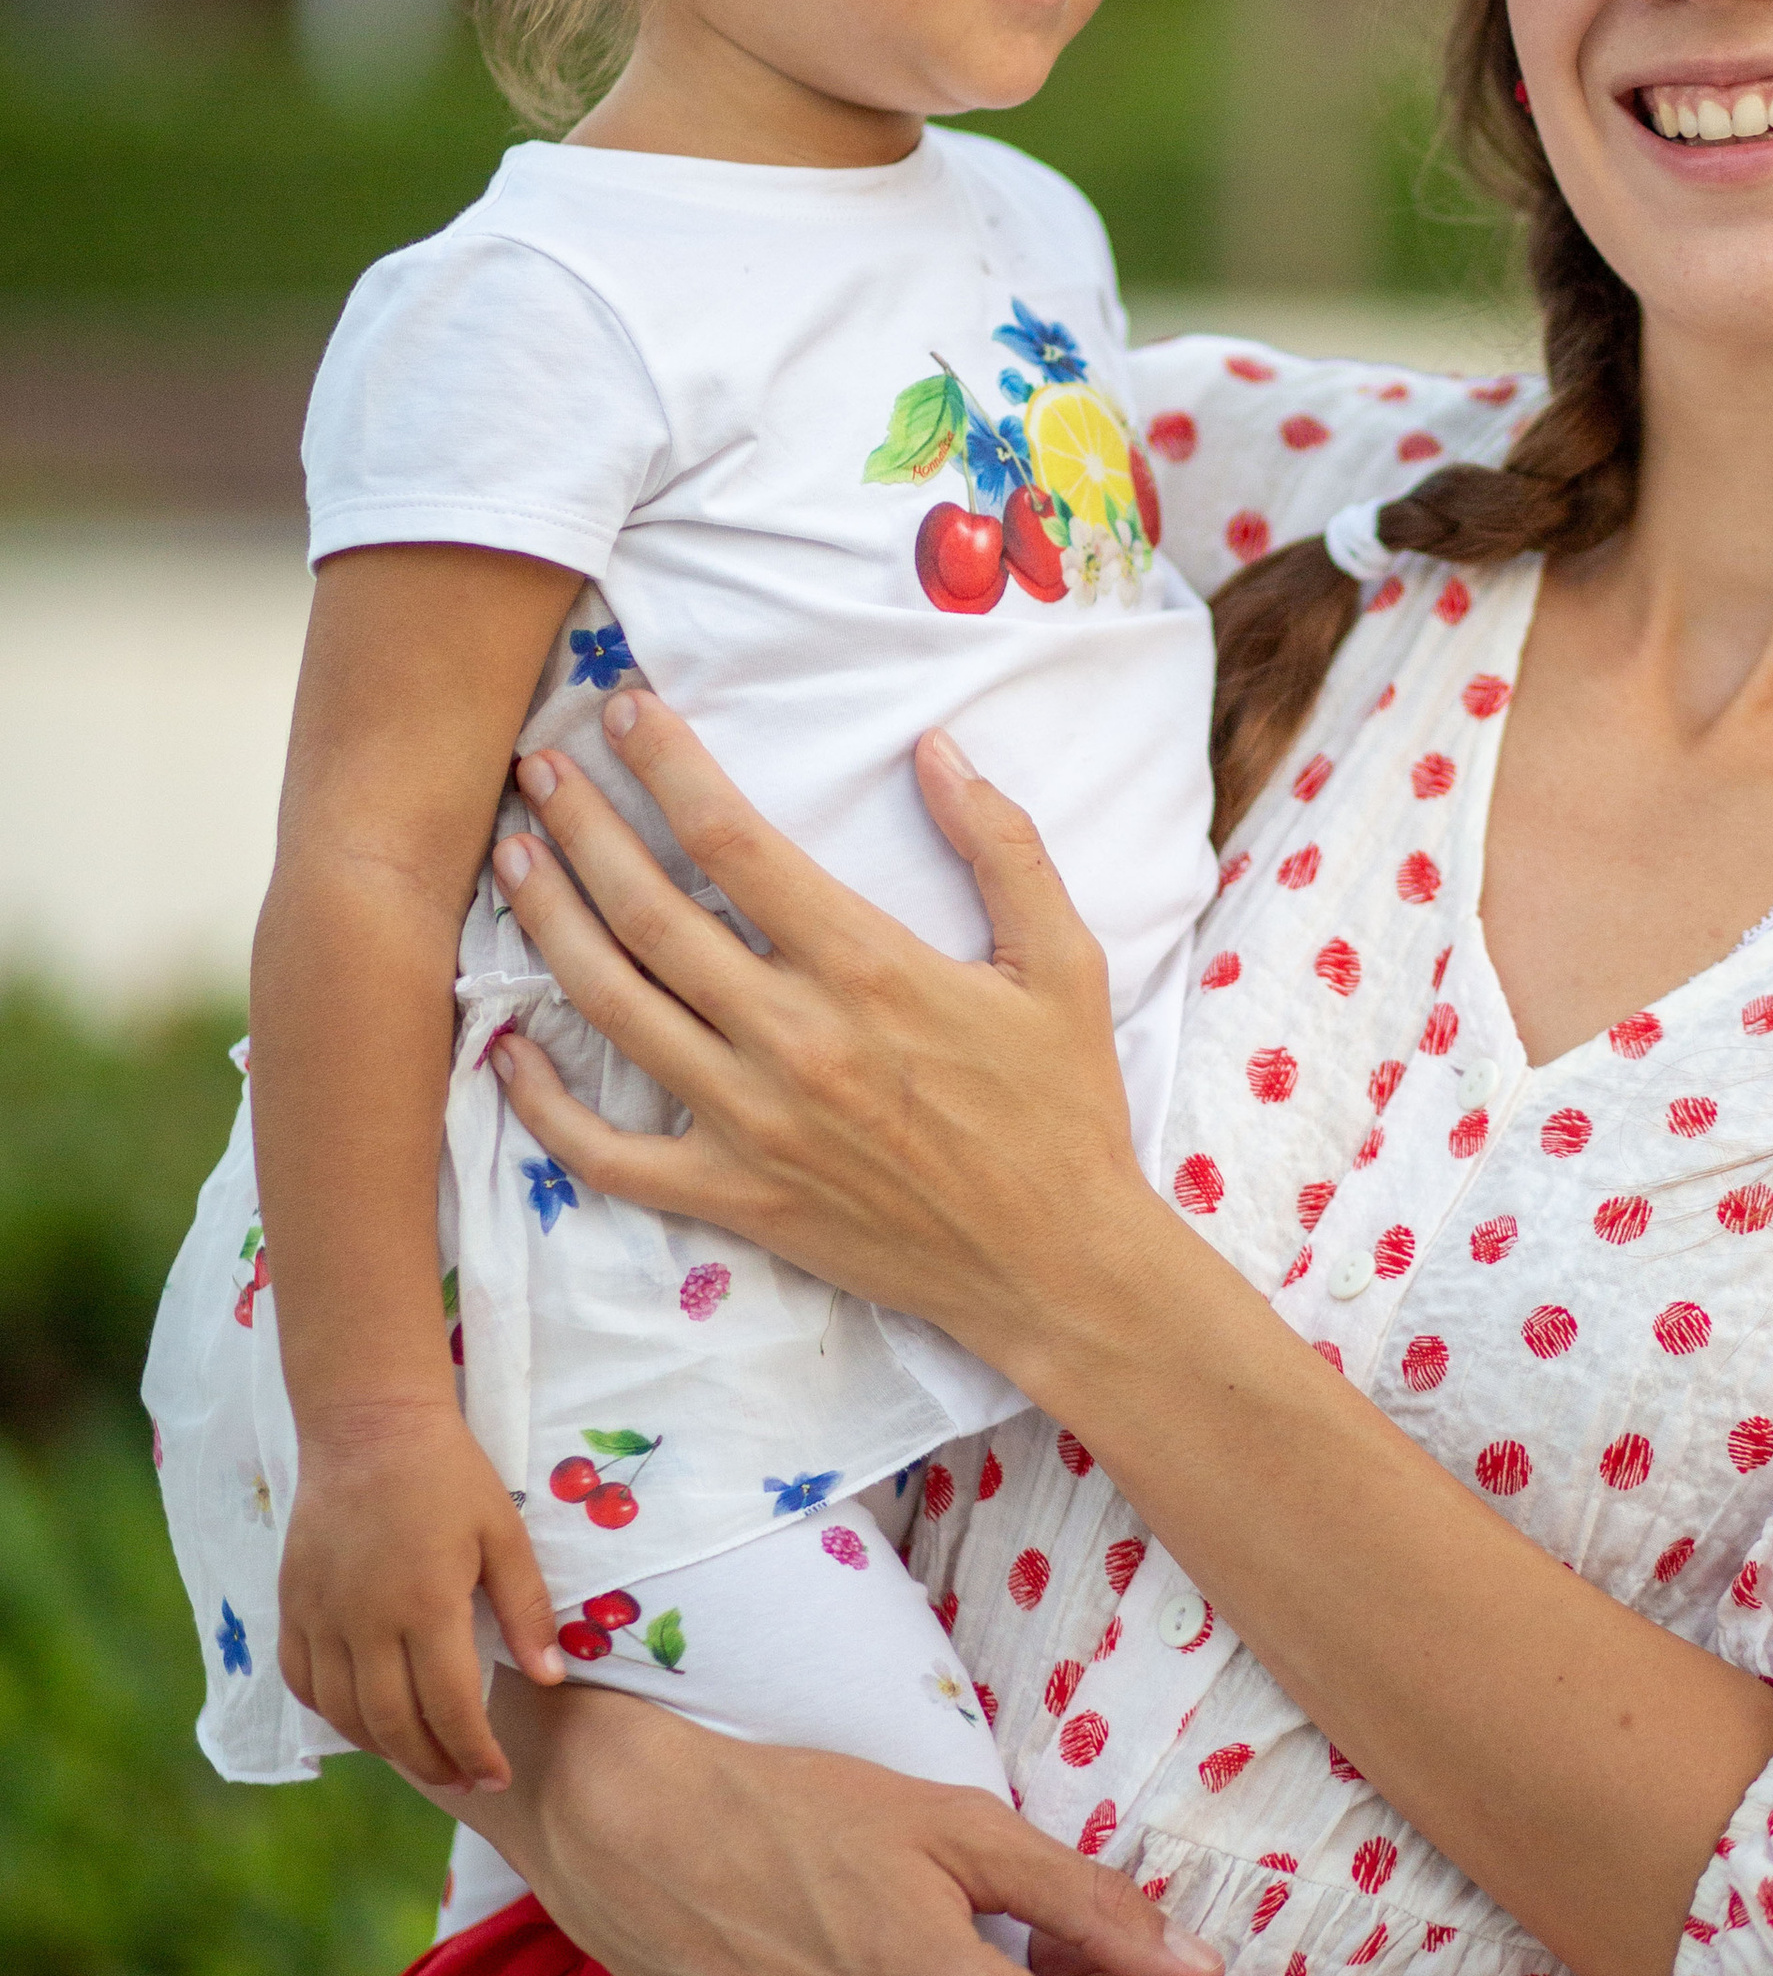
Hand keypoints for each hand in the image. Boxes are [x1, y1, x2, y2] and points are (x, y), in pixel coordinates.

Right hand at [278, 1399, 563, 1790]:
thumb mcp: (504, 1533)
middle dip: (433, 1764)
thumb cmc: (448, 1475)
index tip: (497, 1775)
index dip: (474, 1752)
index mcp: (426, 1604)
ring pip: (343, 1713)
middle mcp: (366, 1621)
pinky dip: (331, 1713)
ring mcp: (321, 1615)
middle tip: (463, 1779)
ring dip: (383, 1748)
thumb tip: (550, 1678)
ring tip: (420, 1756)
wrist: (369, 1426)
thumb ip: (526, 1609)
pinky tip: (362, 1718)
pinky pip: (302, 1681)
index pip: (449, 1708)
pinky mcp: (292, 1604)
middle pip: (394, 1724)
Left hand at [484, 702, 1152, 1377]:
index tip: (624, 710)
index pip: (735, 842)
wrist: (1053, 1265)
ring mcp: (750, 1123)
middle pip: (648, 911)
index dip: (667, 765)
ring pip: (612, 1008)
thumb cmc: (1062, 1108)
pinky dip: (542, 1104)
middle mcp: (791, 1038)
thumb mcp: (1064, 961)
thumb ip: (1004, 845)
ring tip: (513, 860)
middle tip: (536, 768)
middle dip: (580, 826)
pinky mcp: (733, 1198)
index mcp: (866, 967)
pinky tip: (504, 1048)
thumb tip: (938, 750)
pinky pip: (606, 1153)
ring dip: (548, 925)